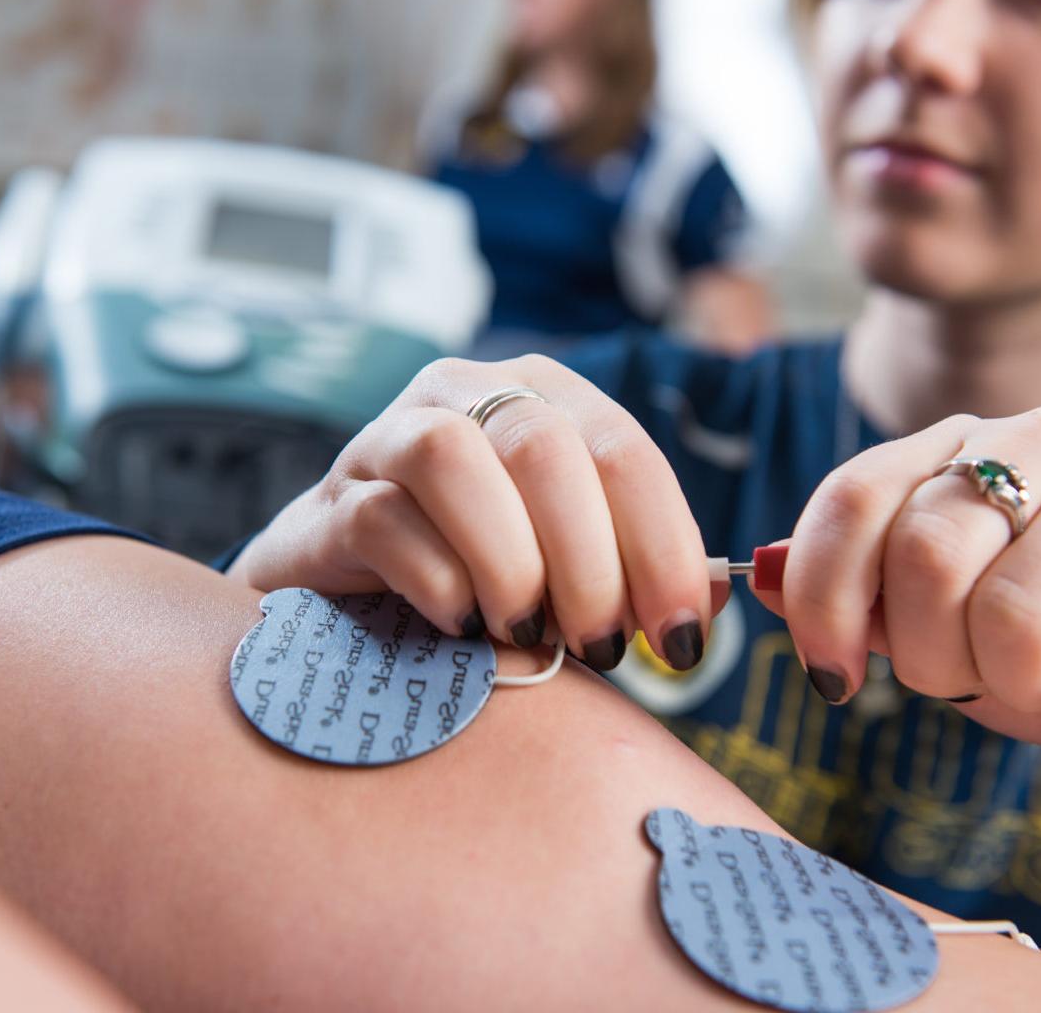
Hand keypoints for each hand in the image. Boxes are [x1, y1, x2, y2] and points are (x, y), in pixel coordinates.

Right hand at [228, 355, 726, 672]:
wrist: (353, 594)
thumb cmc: (483, 575)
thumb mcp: (571, 561)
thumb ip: (639, 570)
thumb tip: (712, 601)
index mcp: (540, 394)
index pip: (623, 448)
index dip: (664, 545)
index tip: (680, 636)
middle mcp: (463, 394)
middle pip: (543, 447)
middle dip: (590, 561)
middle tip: (600, 646)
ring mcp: (384, 440)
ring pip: (451, 457)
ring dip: (507, 560)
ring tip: (525, 630)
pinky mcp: (329, 505)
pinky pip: (382, 520)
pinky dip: (436, 581)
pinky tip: (461, 626)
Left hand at [755, 406, 1040, 803]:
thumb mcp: (936, 622)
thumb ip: (854, 596)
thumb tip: (764, 573)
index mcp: (963, 443)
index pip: (852, 498)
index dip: (822, 598)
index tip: (828, 675)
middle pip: (924, 556)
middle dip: (928, 656)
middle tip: (971, 674)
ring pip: (1008, 616)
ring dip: (1016, 688)